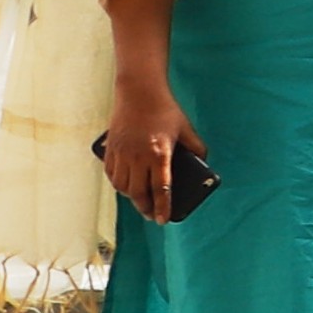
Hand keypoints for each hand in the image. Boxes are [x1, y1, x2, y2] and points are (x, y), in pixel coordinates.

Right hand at [103, 78, 200, 211]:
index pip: (160, 189)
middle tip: (152, 216)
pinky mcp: (110, 150)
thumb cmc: (165, 110)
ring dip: (131, 197)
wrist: (138, 92)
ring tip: (141, 201)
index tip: (163, 220)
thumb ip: (196, 146)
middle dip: (145, 208)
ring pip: (123, 186)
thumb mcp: (186, 128)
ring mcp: (121, 153)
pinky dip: (119, 184)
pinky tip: (127, 187)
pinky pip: (112, 175)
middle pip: (139, 193)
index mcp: (159, 154)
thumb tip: (202, 161)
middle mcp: (137, 157)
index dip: (162, 206)